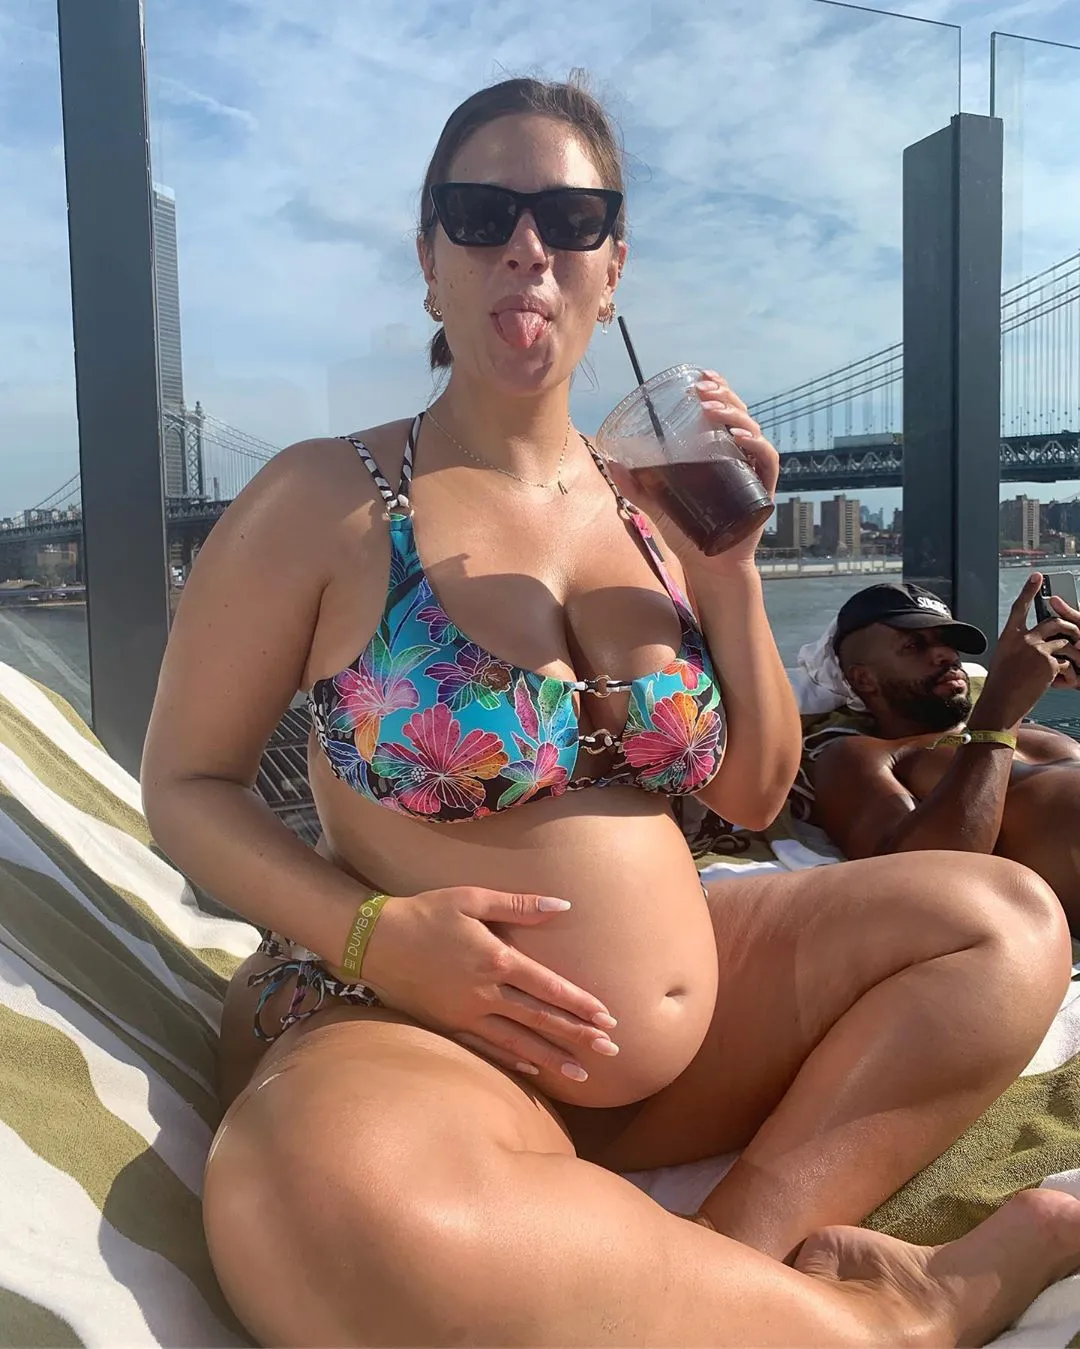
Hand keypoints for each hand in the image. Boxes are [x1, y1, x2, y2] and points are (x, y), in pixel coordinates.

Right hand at [354, 886, 618, 1080]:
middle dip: (578, 1035)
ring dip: (552, 1058)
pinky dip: (513, 1061)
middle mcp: (485, 994)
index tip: (608, 1017)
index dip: (580, 1003)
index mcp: (496, 960)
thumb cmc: (426, 912)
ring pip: (518, 1042)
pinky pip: (486, 1049)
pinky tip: (533, 1071)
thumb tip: (563, 905)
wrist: (374, 940)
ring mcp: (465, 1015)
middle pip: (540, 1020)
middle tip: (611, 1050)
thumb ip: (519, 905)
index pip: (549, 987)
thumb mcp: (472, 898)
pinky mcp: (447, 1027)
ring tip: (582, 1074)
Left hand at [605, 372, 778, 574]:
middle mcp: (740, 459)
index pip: (725, 413)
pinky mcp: (761, 493)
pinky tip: (738, 437)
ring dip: (734, 414)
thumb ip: (637, 486)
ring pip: (753, 431)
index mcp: (721, 455)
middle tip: (700, 389)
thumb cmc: (689, 535)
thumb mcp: (658, 506)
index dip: (718, 390)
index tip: (701, 377)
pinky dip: (756, 446)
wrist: (710, 568)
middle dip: (723, 396)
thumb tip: (611, 462)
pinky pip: (766, 461)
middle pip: (740, 415)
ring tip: (709, 407)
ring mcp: (752, 474)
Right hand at [974, 574, 1079, 729]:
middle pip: (1054, 622)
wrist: (1002, 703)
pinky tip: (1060, 681)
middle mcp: (1023, 639)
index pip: (1020, 607)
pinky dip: (1067, 671)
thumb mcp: (1004, 659)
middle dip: (1069, 627)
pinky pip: (1066, 661)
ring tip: (1072, 663)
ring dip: (1072, 652)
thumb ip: (1019, 647)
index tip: (1037, 577)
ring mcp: (1037, 650)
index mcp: (1009, 636)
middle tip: (1074, 633)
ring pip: (1065, 642)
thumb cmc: (1001, 685)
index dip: (1029, 590)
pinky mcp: (1049, 663)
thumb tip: (1037, 643)